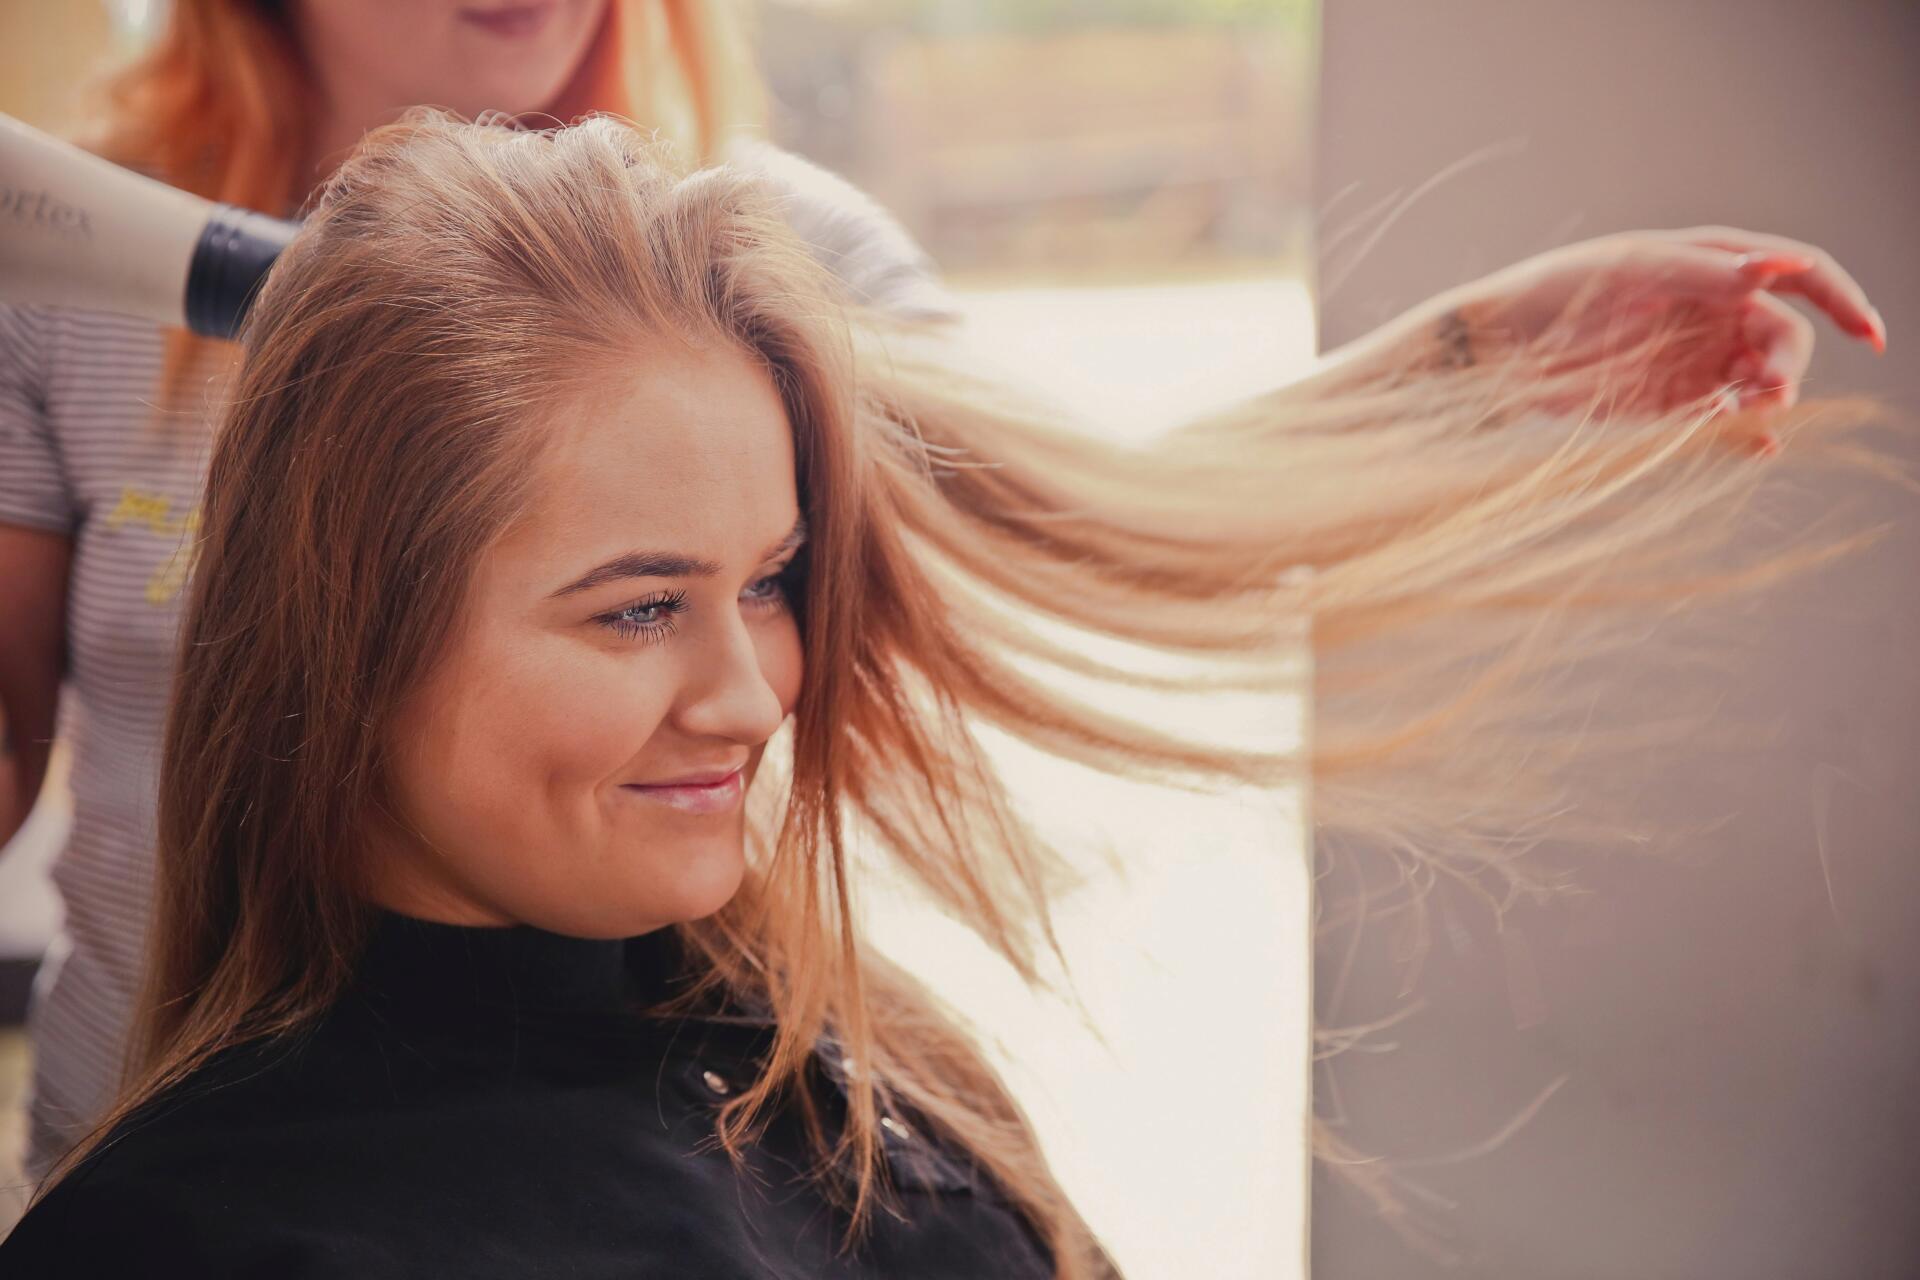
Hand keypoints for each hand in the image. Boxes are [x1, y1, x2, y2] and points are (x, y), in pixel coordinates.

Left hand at [1424, 226, 1885, 445]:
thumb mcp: (1629, 271)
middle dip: (1787, 364)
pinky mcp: (1671, 408)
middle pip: (1784, 338)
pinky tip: (1751, 447)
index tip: (1869, 334)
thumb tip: (1779, 265)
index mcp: (1711, 265)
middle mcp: (1713, 313)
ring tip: (1742, 416)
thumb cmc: (1555, 293)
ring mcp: (1695, 362)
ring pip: (1761, 384)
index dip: (1842, 299)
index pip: (1799, 275)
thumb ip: (1705, 272)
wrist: (1494, 352)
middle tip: (1767, 393)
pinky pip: (1725, 424)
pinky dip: (1743, 436)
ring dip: (1766, 402)